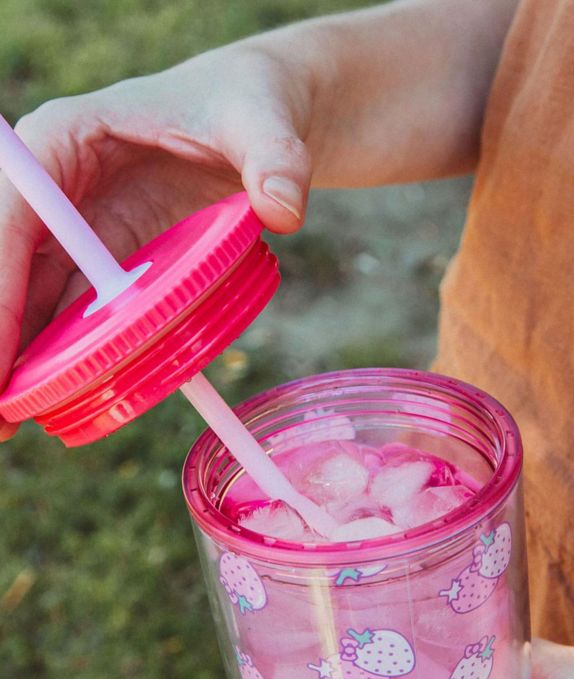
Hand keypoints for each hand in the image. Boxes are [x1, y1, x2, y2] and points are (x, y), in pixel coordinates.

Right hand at [0, 41, 313, 437]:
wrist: (264, 118)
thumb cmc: (249, 102)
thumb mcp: (262, 118)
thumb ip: (275, 157)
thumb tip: (284, 209)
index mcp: (68, 138)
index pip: (14, 214)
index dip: (1, 285)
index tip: (1, 351)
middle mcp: (62, 188)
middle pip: (10, 267)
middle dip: (2, 337)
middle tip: (0, 413)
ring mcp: (82, 228)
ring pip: (35, 299)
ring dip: (25, 360)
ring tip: (14, 421)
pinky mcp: (109, 259)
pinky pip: (74, 312)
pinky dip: (63, 355)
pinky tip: (56, 397)